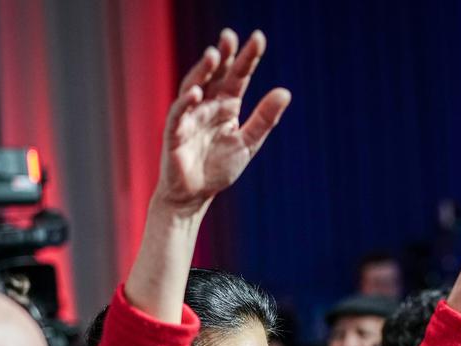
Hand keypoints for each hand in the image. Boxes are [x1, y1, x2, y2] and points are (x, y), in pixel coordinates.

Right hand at [156, 29, 291, 214]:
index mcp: (227, 105)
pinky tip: (197, 92)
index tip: (258, 38)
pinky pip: (179, 113)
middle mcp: (207, 105)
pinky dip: (186, 102)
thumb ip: (264, 118)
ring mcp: (190, 116)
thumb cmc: (219, 167)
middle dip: (223, 55)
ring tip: (213, 55)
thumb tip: (285, 92)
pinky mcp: (174, 131)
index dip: (247, 58)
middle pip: (216, 74)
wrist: (195, 195)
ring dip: (203, 71)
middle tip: (230, 36)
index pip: (239, 76)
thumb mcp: (247, 142)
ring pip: (194, 86)